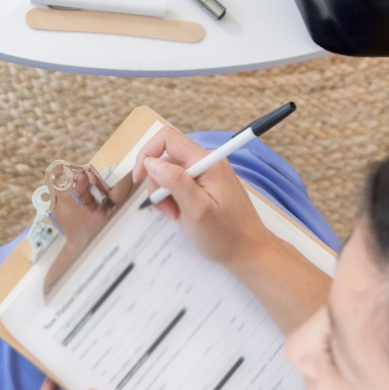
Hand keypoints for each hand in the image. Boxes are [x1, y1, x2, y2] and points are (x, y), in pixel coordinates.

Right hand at [137, 126, 275, 268]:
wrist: (248, 251)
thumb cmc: (226, 235)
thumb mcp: (196, 209)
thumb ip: (174, 181)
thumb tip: (151, 162)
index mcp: (206, 161)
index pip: (168, 138)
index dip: (147, 154)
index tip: (139, 178)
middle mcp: (207, 161)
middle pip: (166, 159)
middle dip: (158, 184)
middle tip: (168, 211)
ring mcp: (207, 173)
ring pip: (170, 174)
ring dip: (166, 195)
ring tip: (177, 217)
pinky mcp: (206, 185)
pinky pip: (180, 184)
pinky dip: (174, 200)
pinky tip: (182, 215)